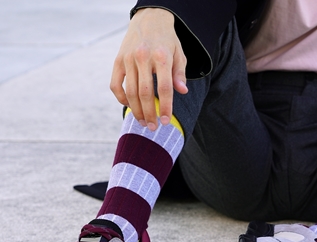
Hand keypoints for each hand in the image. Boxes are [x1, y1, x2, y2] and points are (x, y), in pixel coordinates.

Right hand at [110, 8, 188, 130]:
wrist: (149, 19)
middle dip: (150, 113)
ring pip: (130, 92)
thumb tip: (182, 92)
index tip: (166, 122)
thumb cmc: (167, 41)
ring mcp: (128, 59)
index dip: (165, 107)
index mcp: (162, 57)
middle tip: (154, 128)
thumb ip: (180, 74)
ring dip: (136, 110)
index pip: (164, 88)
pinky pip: (116, 84)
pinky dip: (122, 98)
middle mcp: (143, 57)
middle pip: (145, 93)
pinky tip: (130, 106)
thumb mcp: (179, 54)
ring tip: (143, 122)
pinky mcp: (118, 60)